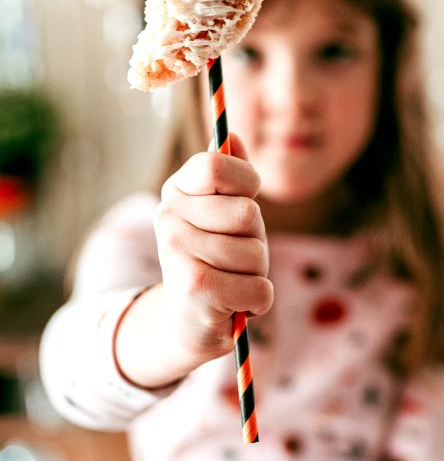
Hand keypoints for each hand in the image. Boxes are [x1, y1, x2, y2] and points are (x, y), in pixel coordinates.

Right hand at [154, 136, 272, 363]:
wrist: (188, 324)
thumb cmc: (216, 261)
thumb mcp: (225, 215)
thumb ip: (231, 177)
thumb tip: (233, 136)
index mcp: (175, 191)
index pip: (216, 164)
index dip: (246, 183)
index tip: (246, 200)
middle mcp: (167, 218)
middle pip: (247, 214)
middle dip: (256, 240)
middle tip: (235, 257)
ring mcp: (178, 253)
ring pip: (256, 254)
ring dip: (256, 273)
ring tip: (232, 281)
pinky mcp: (195, 289)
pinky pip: (259, 289)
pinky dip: (257, 301)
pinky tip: (234, 304)